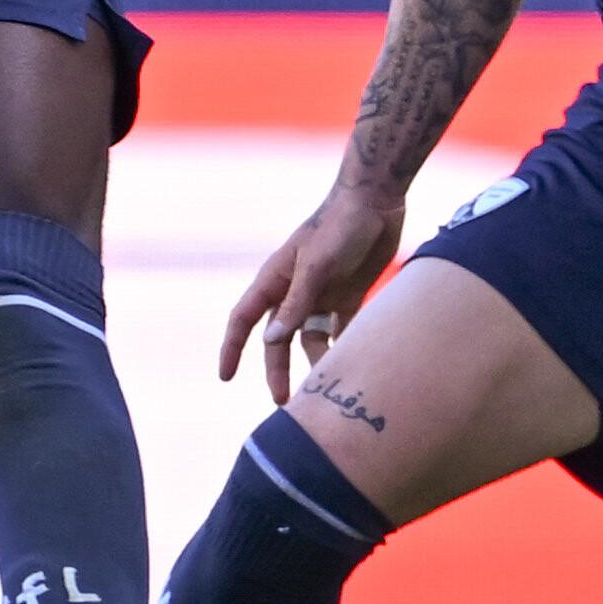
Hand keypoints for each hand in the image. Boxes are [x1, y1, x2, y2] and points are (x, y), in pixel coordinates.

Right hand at [221, 183, 397, 401]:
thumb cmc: (340, 227)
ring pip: (309, 339)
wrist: (377, 201)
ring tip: (322, 389)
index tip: (225, 377)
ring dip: (313, 362)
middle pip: (278, 339)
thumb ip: (296, 303)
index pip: (244, 319)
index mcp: (275, 279)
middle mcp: (294, 290)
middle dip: (277, 369)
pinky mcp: (348, 296)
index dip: (232, 348)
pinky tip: (350, 367)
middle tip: (284, 402)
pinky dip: (341, 348)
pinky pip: (340, 331)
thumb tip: (270, 342)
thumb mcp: (317, 265)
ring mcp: (321, 294)